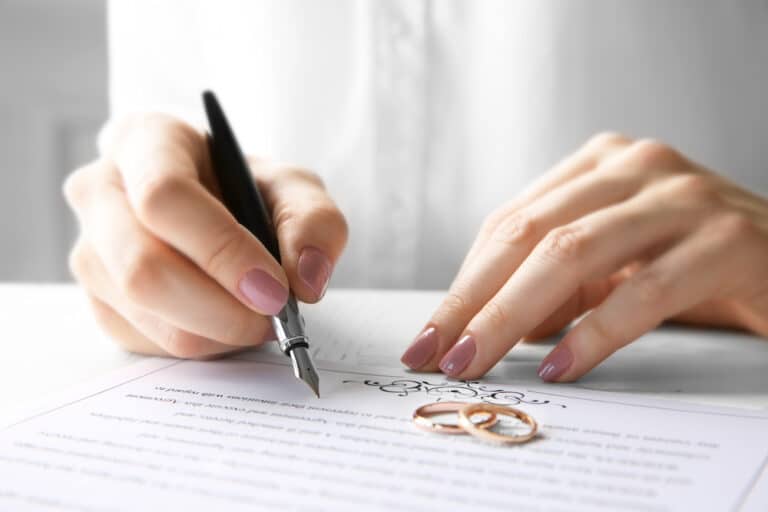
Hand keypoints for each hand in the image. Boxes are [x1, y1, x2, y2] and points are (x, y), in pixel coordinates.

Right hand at [64, 113, 346, 357]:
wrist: (220, 211)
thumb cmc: (250, 191)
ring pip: (143, 311)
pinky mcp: (98, 300)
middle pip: (142, 266)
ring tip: (259, 318)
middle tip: (274, 317)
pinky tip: (227, 322)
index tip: (274, 288)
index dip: (222, 250)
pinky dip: (201, 342)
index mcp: (144, 141)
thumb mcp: (296, 189)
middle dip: (220, 307)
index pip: (164, 197)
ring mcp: (90, 249)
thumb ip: (314, 223)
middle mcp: (100, 192)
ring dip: (216, 330)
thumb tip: (306, 280)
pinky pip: (147, 340)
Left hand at [401, 133, 767, 380]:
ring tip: (477, 362)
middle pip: (528, 234)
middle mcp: (635, 166)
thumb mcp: (614, 266)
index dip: (463, 283)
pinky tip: (559, 367)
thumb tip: (486, 327)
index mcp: (599, 163)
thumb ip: (557, 284)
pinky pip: (641, 291)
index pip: (509, 222)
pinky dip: (592, 335)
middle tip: (437, 355)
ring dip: (511, 316)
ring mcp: (681, 196)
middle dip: (473, 301)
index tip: (429, 335)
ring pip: (571, 253)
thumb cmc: (695, 264)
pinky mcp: (726, 237)